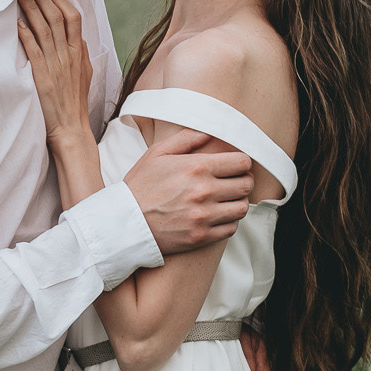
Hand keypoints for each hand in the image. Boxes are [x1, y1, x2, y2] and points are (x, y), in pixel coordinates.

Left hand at [15, 0, 93, 147]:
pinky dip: (26, 35)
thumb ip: (81, 53)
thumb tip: (78, 37)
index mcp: (78, 52)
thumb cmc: (74, 102)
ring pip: (44, 30)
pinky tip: (18, 24)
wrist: (71, 128)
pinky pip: (34, 51)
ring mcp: (55, 65)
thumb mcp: (85, 74)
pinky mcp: (42, 77)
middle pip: (57, 18)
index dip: (60, 1)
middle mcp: (68, 55)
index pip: (73, 17)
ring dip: (31, 11)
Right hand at [124, 129, 253, 254]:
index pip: (242, 163)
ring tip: (226, 199)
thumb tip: (209, 133)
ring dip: (238, 202)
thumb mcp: (156, 154)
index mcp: (197, 167)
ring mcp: (204, 216)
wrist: (124, 223)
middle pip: (246, 185)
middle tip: (233, 182)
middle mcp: (204, 192)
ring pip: (242, 207)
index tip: (235, 166)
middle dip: (243, 181)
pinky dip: (229, 221)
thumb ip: (185, 139)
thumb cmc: (139, 186)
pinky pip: (231, 228)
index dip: (242, 163)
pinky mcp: (202, 237)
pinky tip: (218, 215)